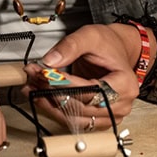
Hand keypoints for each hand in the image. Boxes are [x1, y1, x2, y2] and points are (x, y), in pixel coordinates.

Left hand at [24, 23, 143, 130]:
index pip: (89, 90)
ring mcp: (110, 115)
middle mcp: (120, 104)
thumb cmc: (108, 44)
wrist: (115, 50)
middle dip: (52, 92)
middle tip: (34, 78)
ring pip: (74, 119)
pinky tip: (41, 97)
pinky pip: (74, 121)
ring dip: (50, 105)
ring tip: (33, 88)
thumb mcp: (90, 36)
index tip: (43, 73)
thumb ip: (70, 46)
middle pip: (80, 107)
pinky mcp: (98, 120)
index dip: (63, 83)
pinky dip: (55, 110)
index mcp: (124, 84)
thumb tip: (50, 61)